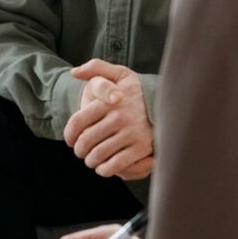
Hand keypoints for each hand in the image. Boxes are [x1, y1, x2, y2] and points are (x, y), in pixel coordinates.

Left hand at [64, 59, 153, 178]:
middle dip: (79, 150)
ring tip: (91, 160)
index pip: (77, 122)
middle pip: (86, 141)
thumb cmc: (137, 90)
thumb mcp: (119, 73)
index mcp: (109, 101)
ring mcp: (131, 133)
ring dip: (91, 161)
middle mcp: (119, 117)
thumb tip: (74, 73)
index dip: (69, 134)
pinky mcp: (142, 147)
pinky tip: (103, 168)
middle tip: (81, 152)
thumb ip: (96, 68)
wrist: (169, 101)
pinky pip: (116, 164)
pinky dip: (105, 169)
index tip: (70, 140)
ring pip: (99, 154)